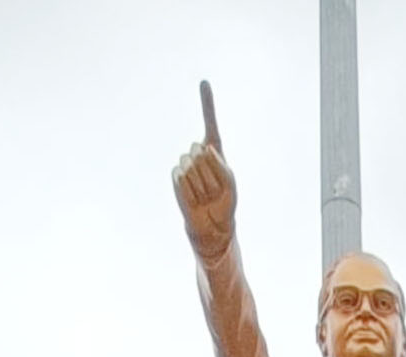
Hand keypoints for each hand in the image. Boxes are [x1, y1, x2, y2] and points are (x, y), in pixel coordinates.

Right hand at [172, 81, 235, 260]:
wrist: (212, 224)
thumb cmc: (223, 203)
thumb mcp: (229, 182)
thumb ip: (219, 162)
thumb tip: (202, 147)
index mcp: (214, 150)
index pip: (211, 122)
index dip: (207, 102)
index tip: (204, 82)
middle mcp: (198, 153)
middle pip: (201, 151)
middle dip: (210, 173)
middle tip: (214, 190)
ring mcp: (186, 164)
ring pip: (191, 165)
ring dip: (202, 185)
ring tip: (206, 196)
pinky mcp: (176, 177)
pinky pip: (181, 177)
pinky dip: (191, 190)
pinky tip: (196, 199)